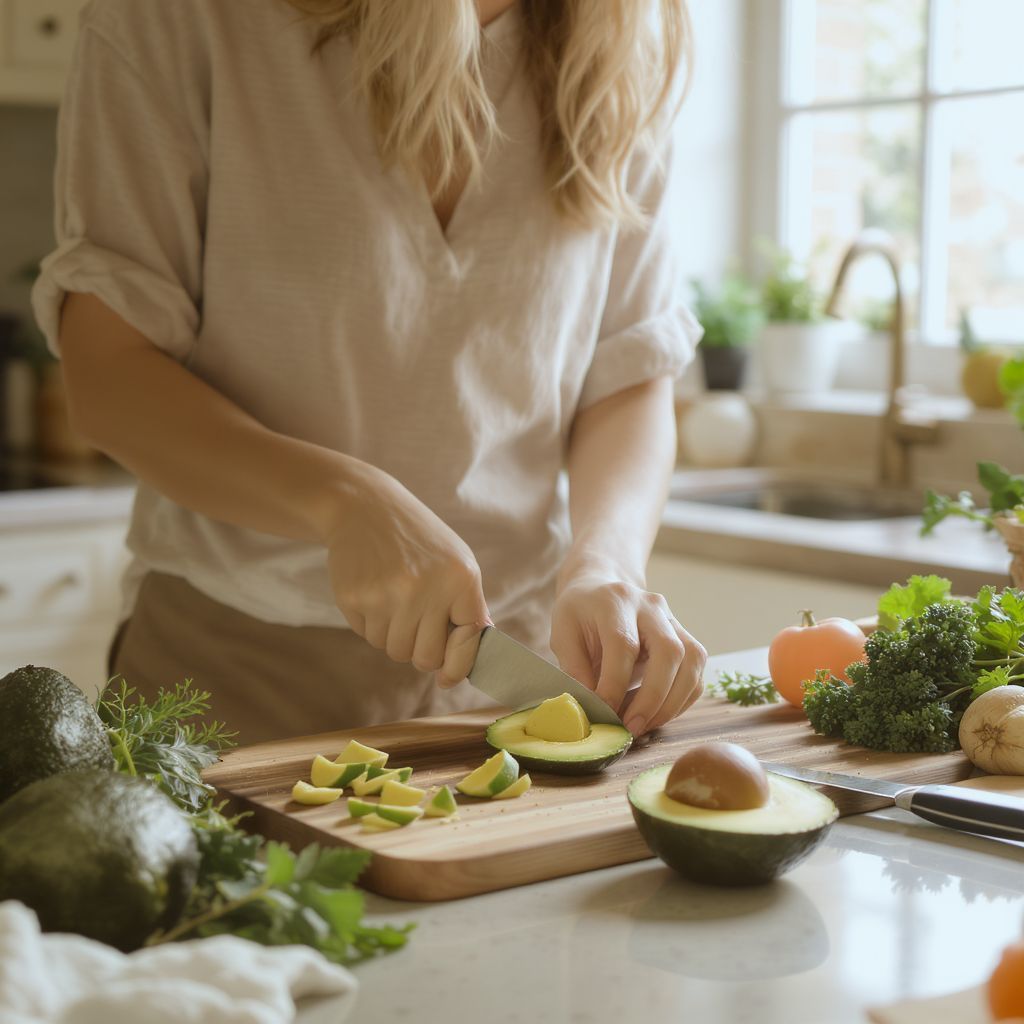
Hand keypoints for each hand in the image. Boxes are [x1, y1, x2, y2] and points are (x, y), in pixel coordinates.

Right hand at [325, 465, 488, 683]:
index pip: (467, 642)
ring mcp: (388, 594)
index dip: (458, 665)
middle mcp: (426, 588)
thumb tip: (469, 663)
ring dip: (393, 635)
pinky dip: (371, 623)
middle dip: (420, 651)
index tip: (447, 676)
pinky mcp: (354, 598)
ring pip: (394, 650)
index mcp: (460, 578)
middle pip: (425, 658)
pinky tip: (373, 591)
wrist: (365, 507)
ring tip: (393, 598)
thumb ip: (469, 609)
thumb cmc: (418, 541)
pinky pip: (367, 636)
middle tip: (415, 625)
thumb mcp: (456, 563)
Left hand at [550, 575, 705, 736]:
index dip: (615, 683)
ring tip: (644, 725)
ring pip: (692, 661)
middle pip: (669, 650)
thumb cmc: (580, 616)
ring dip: (672, 702)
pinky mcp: (685, 637)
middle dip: (653, 697)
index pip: (624, 644)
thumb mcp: (562, 635)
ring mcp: (673, 620)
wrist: (601, 590)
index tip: (604, 713)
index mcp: (615, 601)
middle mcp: (651, 606)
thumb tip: (592, 705)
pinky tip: (656, 714)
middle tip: (631, 727)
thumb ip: (574, 667)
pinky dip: (681, 700)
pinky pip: (697, 672)